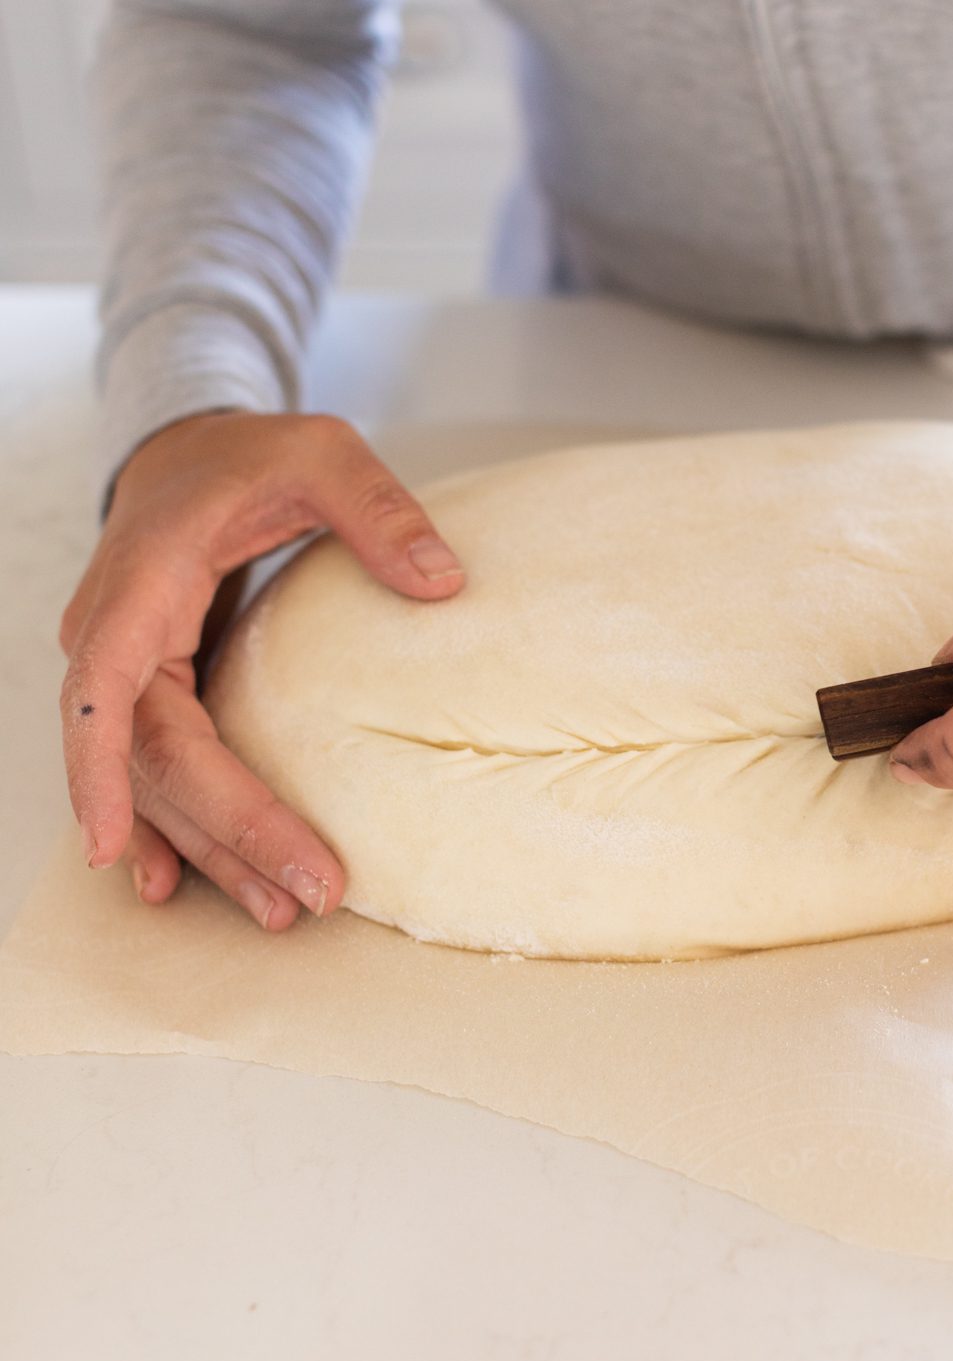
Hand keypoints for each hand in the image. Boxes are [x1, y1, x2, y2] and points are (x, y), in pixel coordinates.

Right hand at [60, 410, 464, 927]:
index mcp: (143, 580)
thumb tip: (445, 582)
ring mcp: (125, 669)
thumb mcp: (323, 451)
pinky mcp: (150, 690)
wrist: (188, 451)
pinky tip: (184, 885)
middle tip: (303, 896)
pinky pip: (151, 770)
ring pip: (153, 778)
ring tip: (279, 910)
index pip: (103, 689)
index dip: (100, 770)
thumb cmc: (249, 452)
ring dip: (209, 848)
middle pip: (152, 755)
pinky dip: (171, 829)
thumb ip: (379, 509)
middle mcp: (114, 634)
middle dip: (222, 832)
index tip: (109, 846)